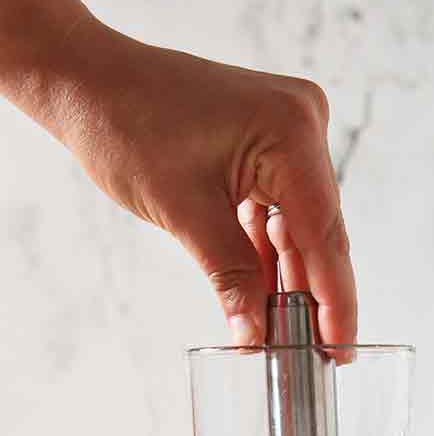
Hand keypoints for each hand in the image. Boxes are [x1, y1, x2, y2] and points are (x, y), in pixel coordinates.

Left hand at [58, 18, 355, 345]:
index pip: (324, 234)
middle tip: (321, 354)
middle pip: (320, 230)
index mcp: (291, 131)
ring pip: (302, 223)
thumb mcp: (184, 214)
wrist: (89, 82)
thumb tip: (256, 335)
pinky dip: (271, 249)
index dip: (334, 300)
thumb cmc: (126, 127)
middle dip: (316, 293)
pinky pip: (280, 207)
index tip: (341, 349)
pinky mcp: (269, 141)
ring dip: (292, 275)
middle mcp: (302, 123)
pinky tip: (272, 294)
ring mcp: (289, 129)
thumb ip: (231, 277)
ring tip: (293, 333)